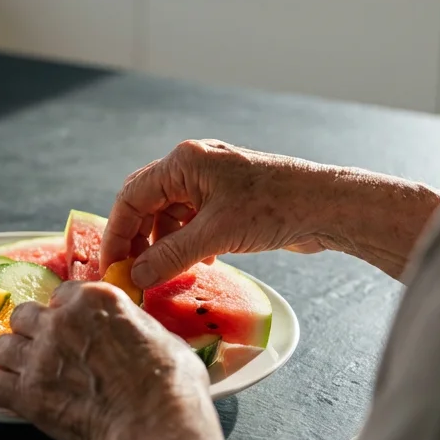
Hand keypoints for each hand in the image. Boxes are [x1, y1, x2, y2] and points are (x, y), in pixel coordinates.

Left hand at [0, 281, 214, 439]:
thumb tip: (137, 335)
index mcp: (96, 299)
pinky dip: (3, 391)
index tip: (73, 329)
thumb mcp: (163, 338)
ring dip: (14, 359)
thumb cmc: (172, 387)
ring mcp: (40, 356)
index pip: (62, 293)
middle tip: (48, 352)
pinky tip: (17, 398)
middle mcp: (61, 320)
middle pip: (24, 314)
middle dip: (32, 331)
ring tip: (29, 375)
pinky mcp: (27, 393)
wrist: (158, 426)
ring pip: (2, 346)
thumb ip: (135, 328)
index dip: (66, 313)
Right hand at [102, 140, 343, 287]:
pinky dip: (186, 242)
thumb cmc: (275, 208)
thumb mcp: (216, 236)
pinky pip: (193, 221)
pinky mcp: (227, 199)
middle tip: (132, 272)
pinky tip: (198, 264)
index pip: (132, 196)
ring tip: (163, 273)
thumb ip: (171, 256)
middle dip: (137, 239)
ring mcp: (212, 182)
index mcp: (185, 162)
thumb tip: (136, 277)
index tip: (112, 265)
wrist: (327, 206)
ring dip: (163, 244)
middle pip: (147, 203)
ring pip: (170, 214)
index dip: (117, 233)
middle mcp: (194, 166)